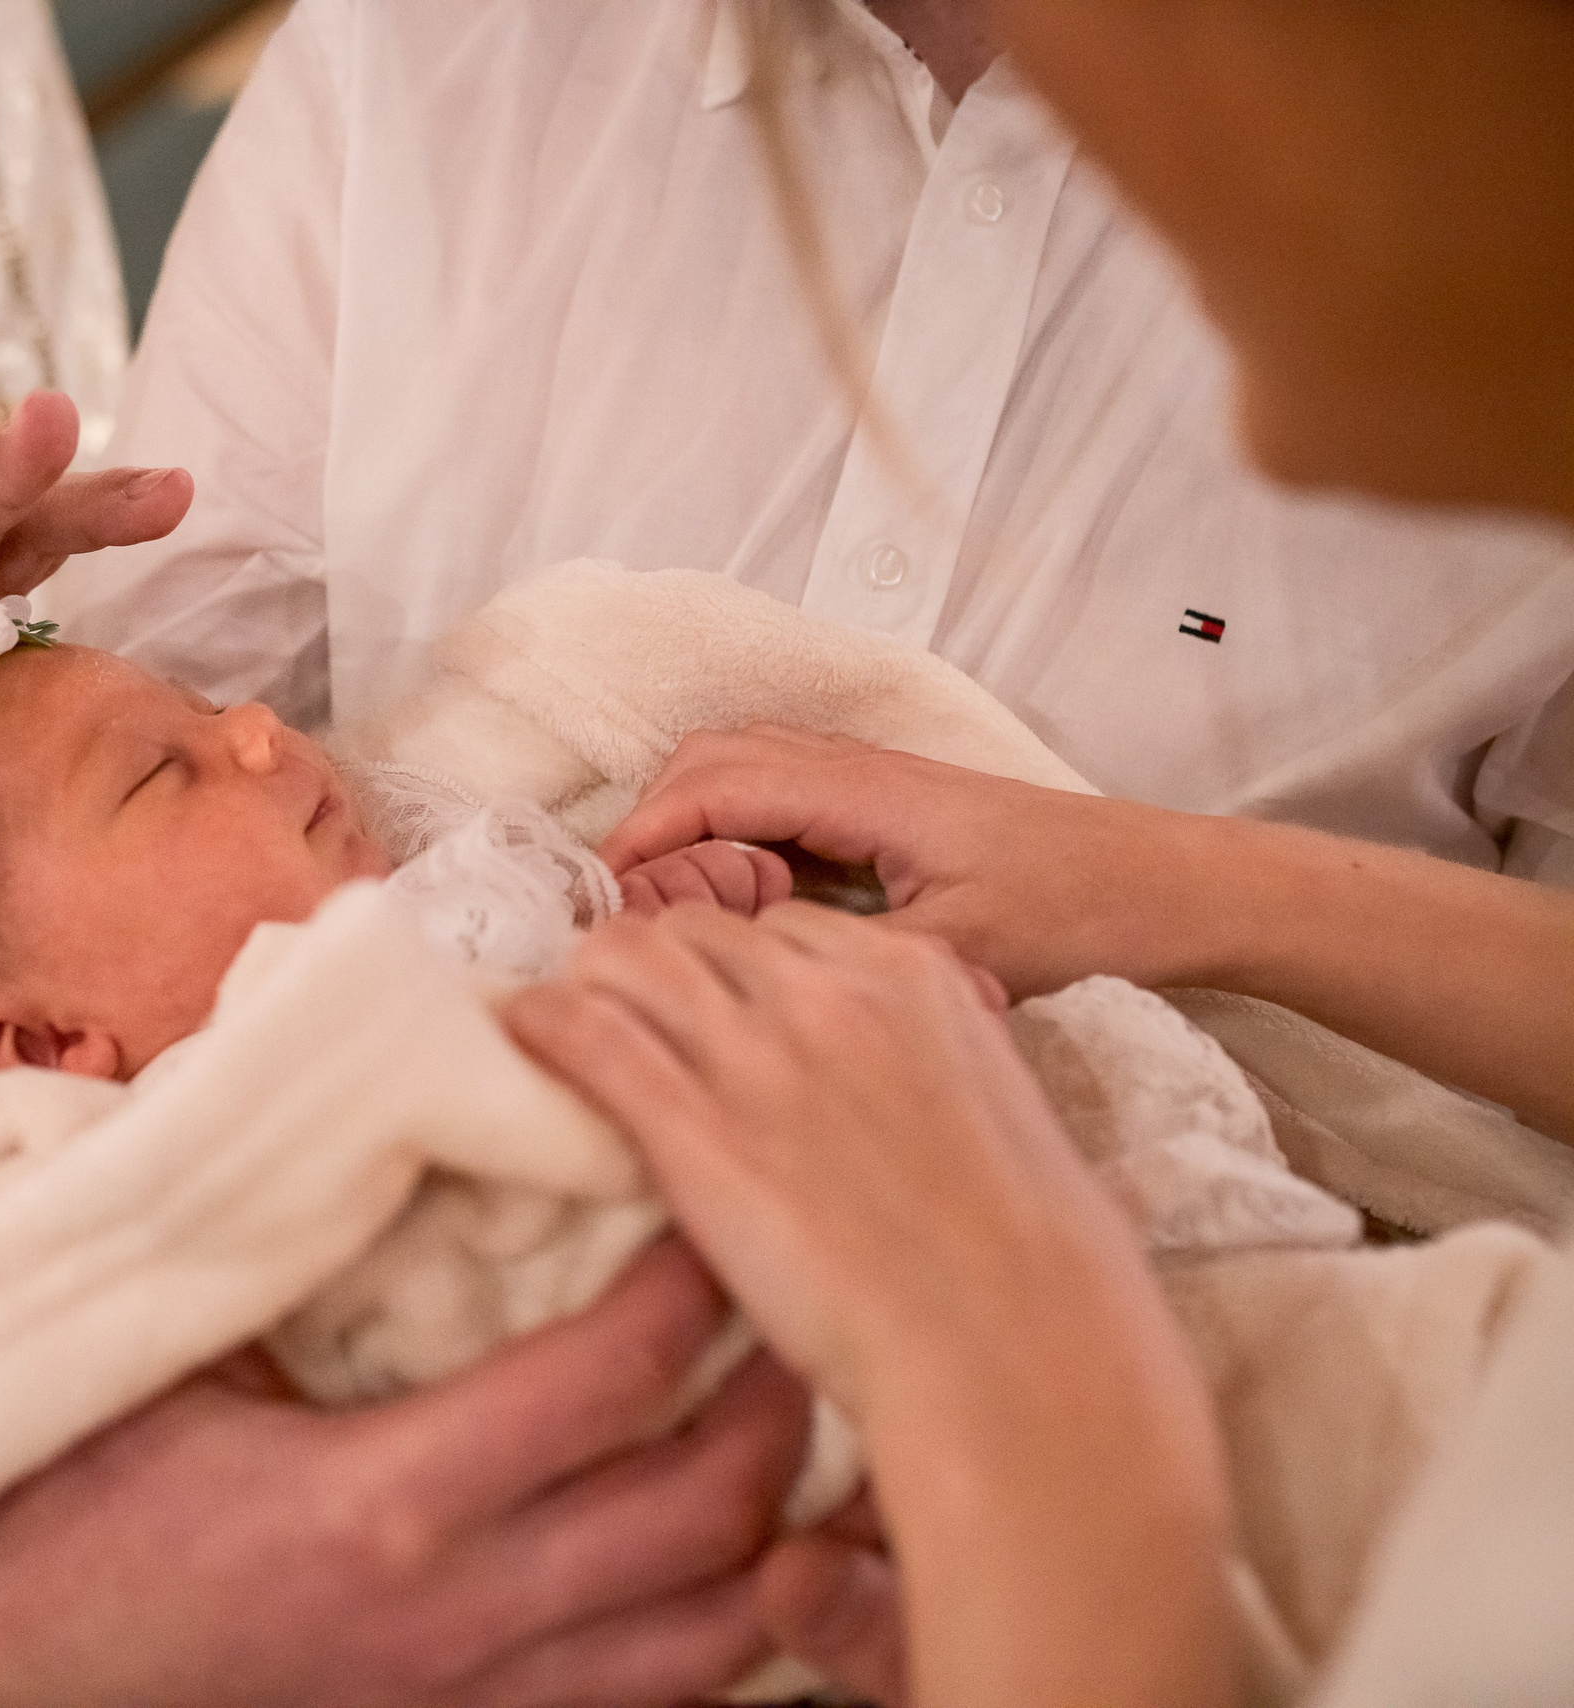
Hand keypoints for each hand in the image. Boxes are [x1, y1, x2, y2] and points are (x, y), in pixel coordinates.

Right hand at [0, 1240, 813, 1707]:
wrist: (9, 1642)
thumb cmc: (68, 1475)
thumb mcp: (171, 1344)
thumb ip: (293, 1238)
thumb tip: (389, 1104)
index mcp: (381, 1503)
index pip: (613, 1383)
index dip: (692, 1285)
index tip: (711, 1200)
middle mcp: (456, 1621)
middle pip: (702, 1517)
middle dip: (781, 1398)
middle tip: (798, 1296)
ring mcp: (471, 1702)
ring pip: (711, 1642)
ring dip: (782, 1531)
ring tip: (805, 1422)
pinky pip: (649, 1700)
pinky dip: (724, 1629)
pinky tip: (743, 1553)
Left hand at [504, 903, 1233, 1707]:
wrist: (1009, 1345)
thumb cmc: (1018, 1258)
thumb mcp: (991, 1110)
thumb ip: (923, 1059)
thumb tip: (876, 1071)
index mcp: (913, 976)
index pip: (781, 925)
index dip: (729, 965)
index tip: (705, 1004)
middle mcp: (828, 994)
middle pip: (693, 930)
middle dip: (651, 965)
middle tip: (619, 1012)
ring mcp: (757, 1056)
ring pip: (626, 958)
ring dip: (588, 984)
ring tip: (566, 1025)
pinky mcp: (696, 1130)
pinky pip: (588, 1035)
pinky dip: (543, 1024)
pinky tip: (523, 1037)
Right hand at [595, 725, 1227, 996]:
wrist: (1164, 884)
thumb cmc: (1075, 916)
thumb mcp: (951, 957)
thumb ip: (837, 954)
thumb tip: (728, 968)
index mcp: (863, 792)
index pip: (712, 785)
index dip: (643, 837)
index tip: (602, 902)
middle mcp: (854, 767)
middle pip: (708, 760)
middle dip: (650, 826)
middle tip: (629, 914)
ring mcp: (866, 778)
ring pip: (736, 767)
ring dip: (689, 824)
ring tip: (677, 912)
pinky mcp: (879, 803)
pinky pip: (774, 791)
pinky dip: (729, 830)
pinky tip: (740, 902)